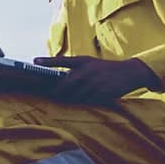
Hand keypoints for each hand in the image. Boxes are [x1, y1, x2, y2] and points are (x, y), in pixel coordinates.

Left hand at [33, 56, 162, 104]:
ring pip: (74, 95)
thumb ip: (76, 69)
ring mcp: (93, 83)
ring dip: (69, 99)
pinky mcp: (100, 93)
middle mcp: (86, 71)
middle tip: (50, 95)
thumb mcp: (91, 63)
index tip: (34, 61)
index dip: (47, 61)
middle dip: (56, 92)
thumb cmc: (106, 68)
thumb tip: (60, 80)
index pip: (61, 61)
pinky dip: (82, 102)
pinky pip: (86, 101)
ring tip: (65, 100)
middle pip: (64, 85)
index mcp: (83, 61)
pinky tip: (83, 100)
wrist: (130, 72)